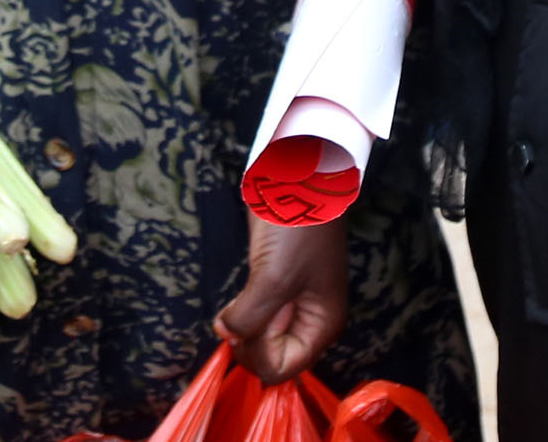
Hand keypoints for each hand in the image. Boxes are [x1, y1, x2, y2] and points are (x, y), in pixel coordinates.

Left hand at [215, 215, 349, 384]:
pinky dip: (238, 315)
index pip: (284, 367)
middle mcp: (308, 320)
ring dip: (241, 328)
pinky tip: (233, 302)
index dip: (260, 354)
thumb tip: (226, 334)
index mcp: (321, 325)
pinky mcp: (272, 286)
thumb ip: (248, 318)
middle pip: (270, 356)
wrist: (298, 179)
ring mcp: (290, 303)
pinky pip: (252, 317)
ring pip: (258, 338)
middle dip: (249, 341)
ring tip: (238, 304)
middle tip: (243, 310)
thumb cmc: (296, 229)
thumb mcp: (273, 279)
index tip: (251, 323)